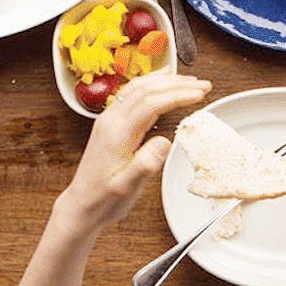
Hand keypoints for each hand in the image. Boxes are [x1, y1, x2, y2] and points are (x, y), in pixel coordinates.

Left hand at [56, 73, 210, 239]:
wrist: (82, 205)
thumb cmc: (104, 199)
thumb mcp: (127, 188)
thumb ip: (145, 165)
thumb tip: (164, 142)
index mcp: (117, 134)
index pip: (151, 103)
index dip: (177, 95)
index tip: (200, 93)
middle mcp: (111, 121)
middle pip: (145, 90)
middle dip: (176, 84)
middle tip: (203, 84)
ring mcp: (109, 120)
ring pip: (137, 88)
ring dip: (164, 81)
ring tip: (189, 80)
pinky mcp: (110, 124)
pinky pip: (131, 94)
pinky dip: (150, 85)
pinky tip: (160, 83)